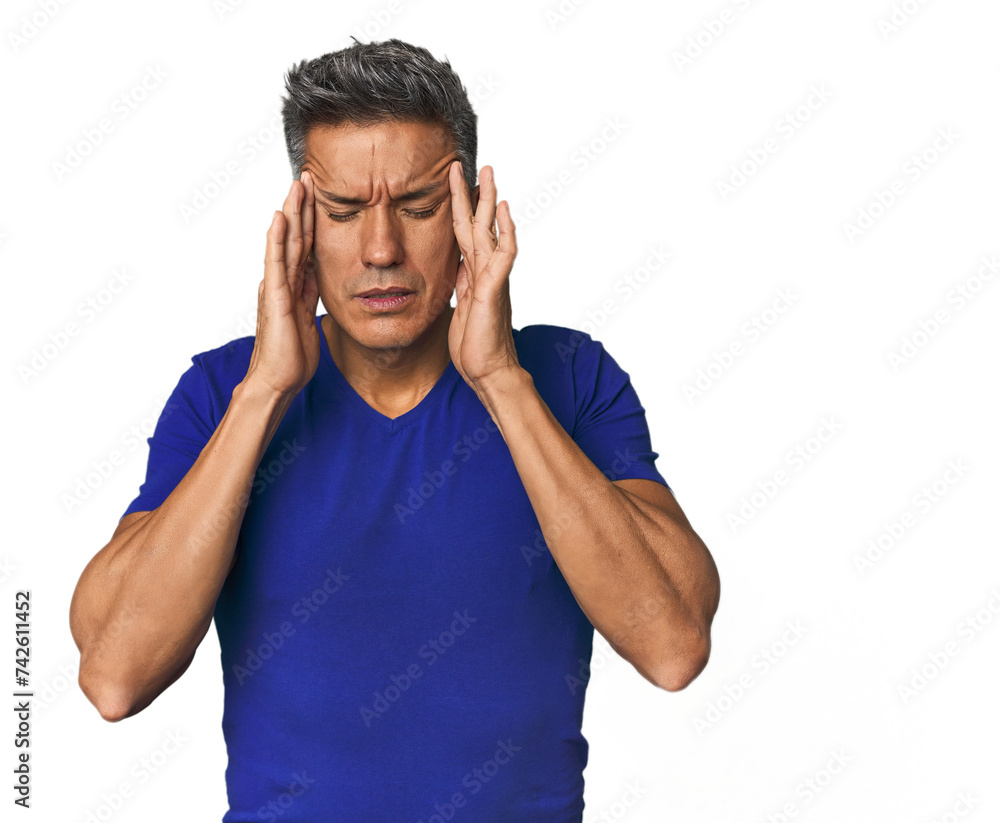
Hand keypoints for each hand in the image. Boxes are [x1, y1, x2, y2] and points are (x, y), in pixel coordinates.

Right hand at [244, 171, 320, 398]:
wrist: (278, 380)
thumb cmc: (292, 356)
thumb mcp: (309, 317)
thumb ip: (310, 295)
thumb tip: (317, 277)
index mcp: (293, 286)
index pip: (304, 245)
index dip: (310, 220)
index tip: (317, 195)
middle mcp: (281, 281)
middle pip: (294, 237)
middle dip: (301, 207)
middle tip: (307, 176)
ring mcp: (276, 287)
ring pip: (285, 242)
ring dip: (291, 212)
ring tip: (296, 185)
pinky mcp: (275, 298)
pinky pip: (276, 263)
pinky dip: (277, 240)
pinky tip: (279, 219)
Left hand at [447, 162, 519, 390]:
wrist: (488, 372)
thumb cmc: (475, 347)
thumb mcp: (460, 308)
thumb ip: (462, 285)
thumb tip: (458, 269)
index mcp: (474, 274)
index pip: (465, 233)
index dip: (460, 208)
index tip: (455, 184)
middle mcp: (486, 271)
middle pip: (479, 224)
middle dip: (475, 194)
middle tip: (474, 164)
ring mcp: (492, 278)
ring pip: (490, 231)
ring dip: (487, 201)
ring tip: (487, 173)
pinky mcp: (494, 289)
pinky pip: (504, 254)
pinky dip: (505, 230)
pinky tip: (503, 210)